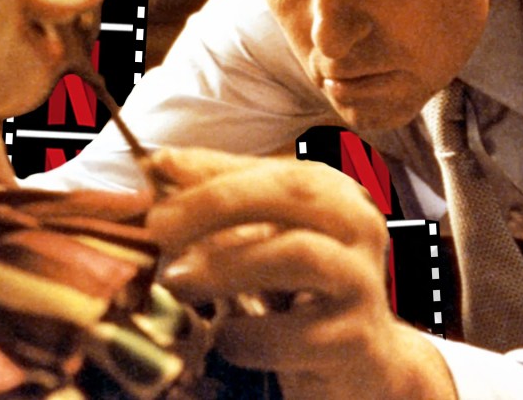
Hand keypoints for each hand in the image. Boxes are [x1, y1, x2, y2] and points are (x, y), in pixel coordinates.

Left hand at [144, 147, 455, 399]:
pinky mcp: (354, 340)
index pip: (276, 168)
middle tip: (159, 225)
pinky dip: (244, 335)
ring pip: (299, 255)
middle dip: (219, 203)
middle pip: (295, 194)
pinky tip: (221, 336)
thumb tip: (162, 162)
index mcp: (337, 194)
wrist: (365, 360)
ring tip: (178, 281)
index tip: (157, 169)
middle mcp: (360, 228)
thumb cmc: (304, 290)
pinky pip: (292, 335)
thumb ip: (225, 199)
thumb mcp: (268, 237)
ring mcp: (362, 283)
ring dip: (228, 265)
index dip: (215, 167)